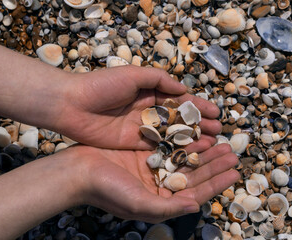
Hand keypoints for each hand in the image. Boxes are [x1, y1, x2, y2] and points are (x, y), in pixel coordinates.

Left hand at [0, 34, 219, 149]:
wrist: (72, 106)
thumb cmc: (102, 86)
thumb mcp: (133, 75)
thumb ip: (159, 80)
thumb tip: (182, 89)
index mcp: (149, 92)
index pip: (180, 100)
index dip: (198, 106)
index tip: (217, 113)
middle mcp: (149, 111)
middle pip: (179, 119)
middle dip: (200, 124)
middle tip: (219, 132)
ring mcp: (142, 128)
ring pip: (172, 134)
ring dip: (191, 138)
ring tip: (212, 143)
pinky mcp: (134, 144)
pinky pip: (158, 146)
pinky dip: (174, 149)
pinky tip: (190, 153)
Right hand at [75, 143, 239, 222]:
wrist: (78, 170)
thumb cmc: (107, 190)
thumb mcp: (139, 203)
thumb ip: (169, 208)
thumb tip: (196, 207)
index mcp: (160, 201)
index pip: (195, 193)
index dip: (216, 183)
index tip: (234, 173)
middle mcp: (159, 185)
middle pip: (193, 175)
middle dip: (214, 165)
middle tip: (232, 153)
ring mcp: (153, 168)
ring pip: (185, 159)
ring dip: (203, 152)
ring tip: (221, 143)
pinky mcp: (145, 152)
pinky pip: (171, 146)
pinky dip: (185, 142)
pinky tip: (198, 136)